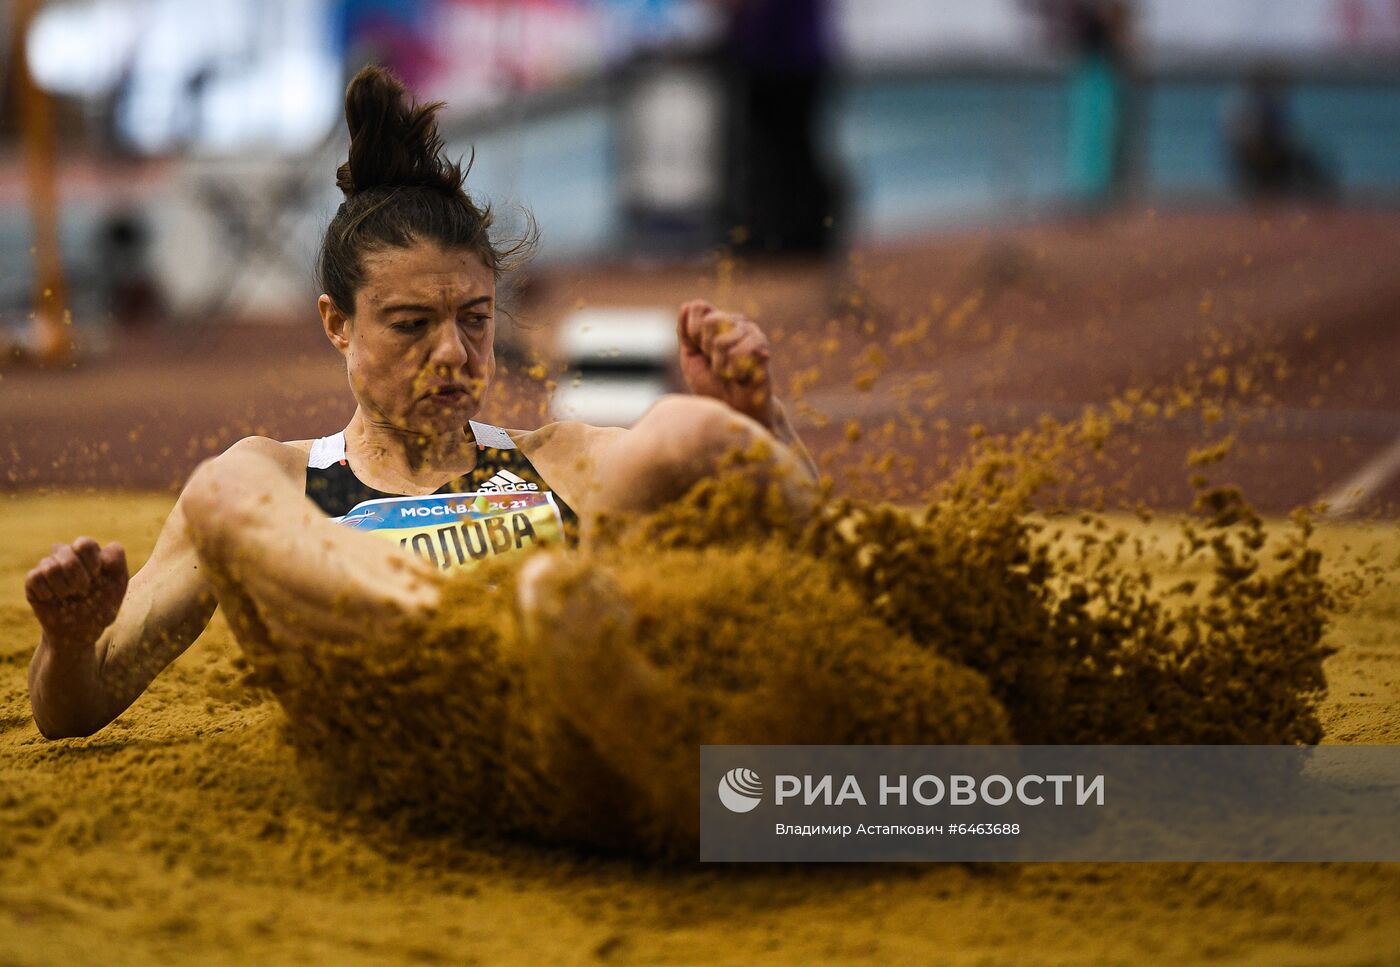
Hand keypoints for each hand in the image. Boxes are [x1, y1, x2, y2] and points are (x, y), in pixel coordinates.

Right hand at [25, 537, 127, 650]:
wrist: (79, 633)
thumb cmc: (101, 607)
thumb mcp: (117, 587)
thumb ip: (117, 563)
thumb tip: (105, 551)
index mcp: (90, 554)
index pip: (84, 544)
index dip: (91, 562)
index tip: (97, 578)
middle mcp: (68, 555)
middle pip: (65, 552)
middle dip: (77, 577)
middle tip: (83, 591)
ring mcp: (49, 566)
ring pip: (50, 566)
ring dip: (63, 587)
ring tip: (69, 596)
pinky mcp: (33, 580)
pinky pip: (35, 577)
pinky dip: (47, 593)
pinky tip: (53, 599)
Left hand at [676, 300, 773, 425]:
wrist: (733, 410)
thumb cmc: (711, 386)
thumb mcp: (690, 358)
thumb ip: (686, 333)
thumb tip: (686, 305)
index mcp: (717, 320)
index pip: (699, 307)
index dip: (694, 332)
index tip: (700, 350)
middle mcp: (735, 321)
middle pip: (711, 321)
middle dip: (706, 349)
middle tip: (716, 364)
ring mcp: (750, 331)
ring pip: (723, 340)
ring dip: (720, 365)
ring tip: (729, 373)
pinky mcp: (762, 346)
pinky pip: (741, 352)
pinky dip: (736, 370)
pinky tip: (741, 376)